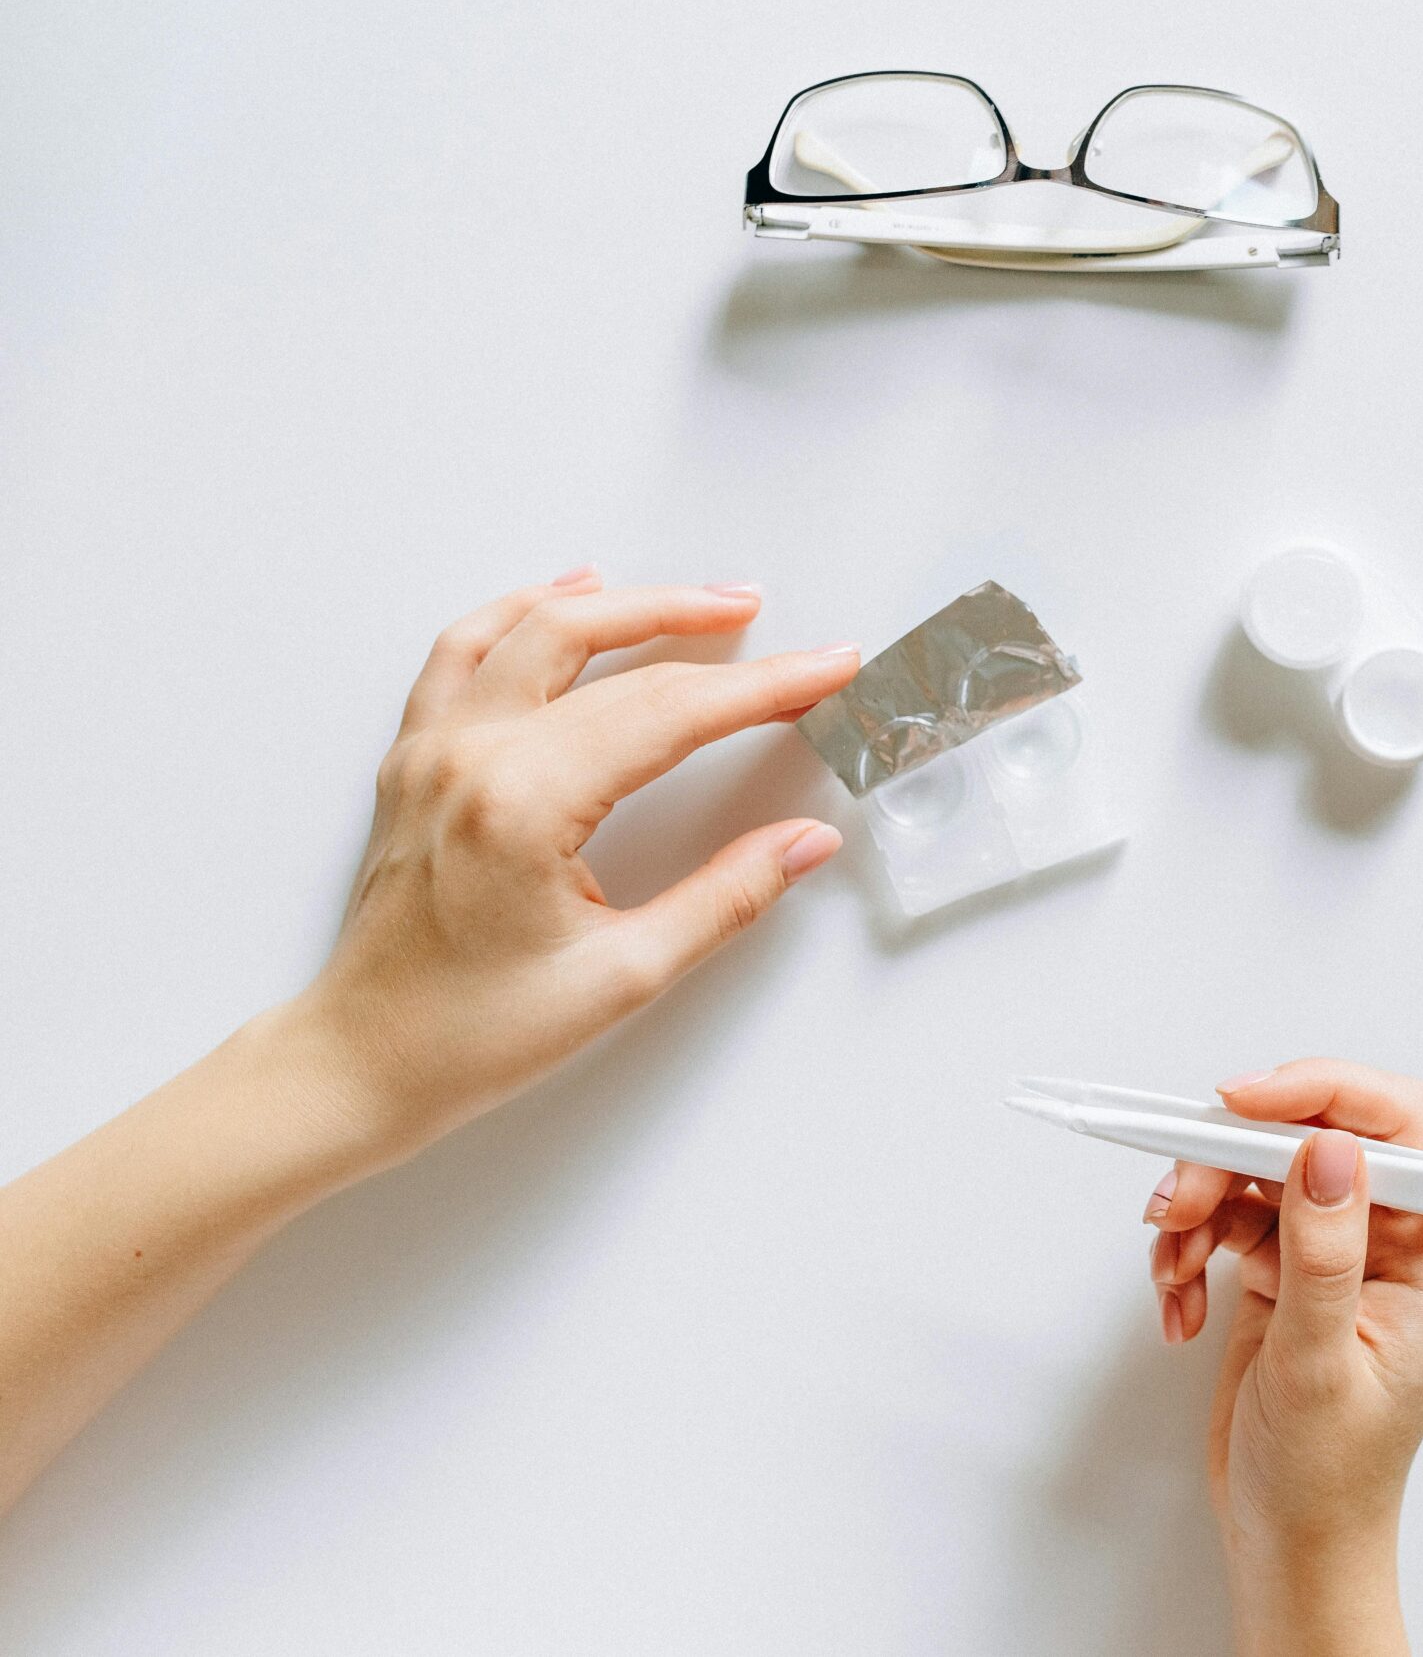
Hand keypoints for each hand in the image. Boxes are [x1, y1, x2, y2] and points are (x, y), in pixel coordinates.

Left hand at [283, 569, 862, 1167]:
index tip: (827, 670)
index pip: (668, 714)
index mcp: (523, 805)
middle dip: (703, 629)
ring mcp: (431, 749)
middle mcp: (469, 756)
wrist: (359, 1064)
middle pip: (606, 654)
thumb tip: (806, 842)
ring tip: (696, 600)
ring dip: (621, 603)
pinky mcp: (412, 759)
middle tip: (779, 629)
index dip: (762, 688)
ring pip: (532, 628)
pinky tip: (569, 595)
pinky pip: (464, 649)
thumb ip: (725, 899)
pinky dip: (523, 610)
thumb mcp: (623, 978)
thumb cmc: (473, 1037)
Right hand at [1145, 1061, 1422, 1656]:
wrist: (1289, 1542)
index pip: (1396, 1126)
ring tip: (1170, 1269)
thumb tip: (1331, 1152)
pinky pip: (1227, 1219)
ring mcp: (1332, 1252)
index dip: (1320, 1093)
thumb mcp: (1321, 1366)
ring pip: (1256, 1174)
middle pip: (1309, 1140)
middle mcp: (1389, 1239)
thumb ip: (1326, 1254)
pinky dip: (1187, 1250)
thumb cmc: (1330, 1478)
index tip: (1242, 1102)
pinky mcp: (1283, 1271)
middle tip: (1177, 1202)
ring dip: (1198, 1208)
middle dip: (1230, 1161)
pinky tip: (1176, 1306)